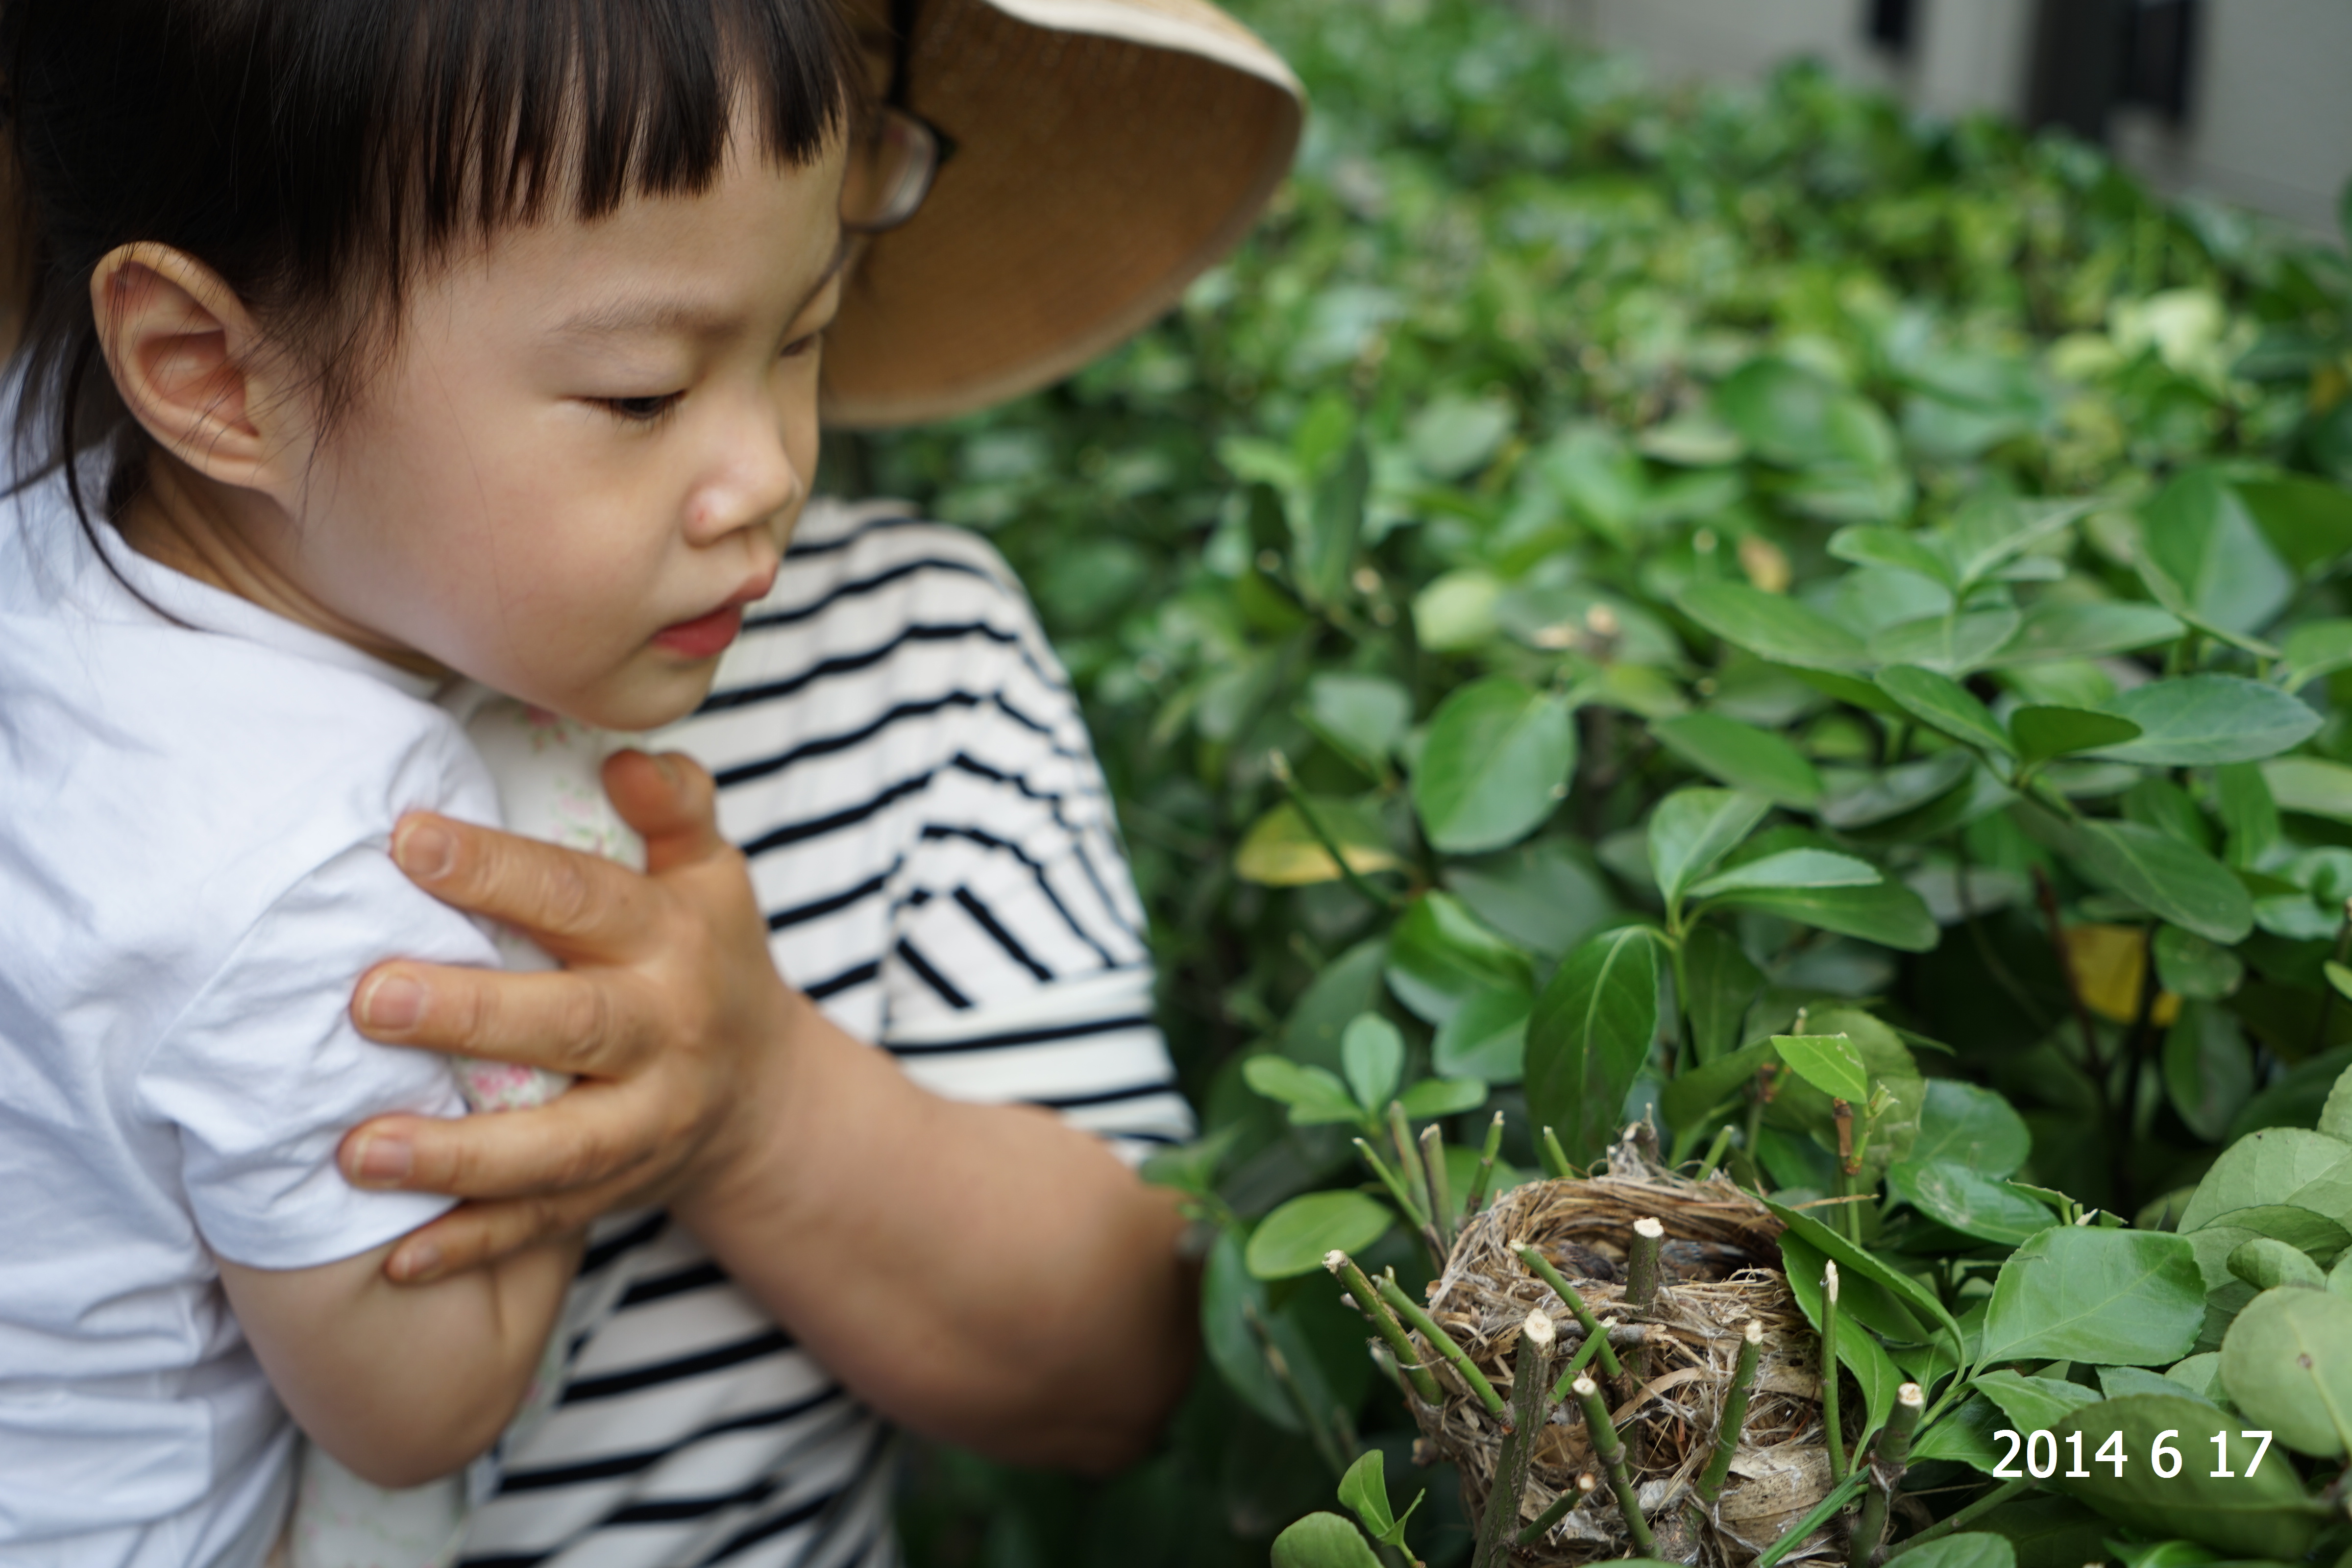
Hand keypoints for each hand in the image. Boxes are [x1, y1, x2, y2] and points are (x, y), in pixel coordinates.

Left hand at [338, 751, 798, 1282]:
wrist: (765, 1099)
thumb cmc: (706, 958)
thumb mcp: (711, 874)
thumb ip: (676, 808)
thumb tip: (628, 758)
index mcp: (676, 940)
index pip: (584, 898)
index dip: (499, 872)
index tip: (406, 840)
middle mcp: (668, 1033)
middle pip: (574, 1024)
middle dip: (471, 1015)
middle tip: (367, 998)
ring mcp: (647, 1123)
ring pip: (558, 1145)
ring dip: (458, 1154)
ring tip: (356, 1149)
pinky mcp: (616, 1194)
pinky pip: (543, 1225)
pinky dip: (474, 1244)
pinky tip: (397, 1253)